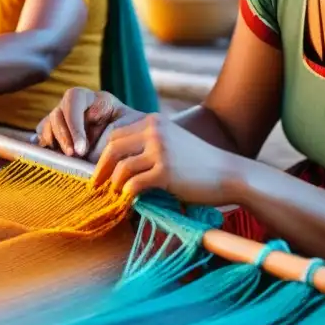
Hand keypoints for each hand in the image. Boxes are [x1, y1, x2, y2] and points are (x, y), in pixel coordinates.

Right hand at [34, 88, 146, 158]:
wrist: (129, 142)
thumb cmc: (130, 132)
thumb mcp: (124, 130)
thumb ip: (107, 138)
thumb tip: (88, 155)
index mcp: (90, 97)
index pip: (73, 99)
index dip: (74, 124)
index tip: (82, 148)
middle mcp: (72, 105)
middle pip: (57, 114)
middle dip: (64, 137)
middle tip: (74, 155)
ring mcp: (61, 119)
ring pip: (46, 126)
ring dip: (54, 144)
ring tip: (67, 160)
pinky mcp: (55, 135)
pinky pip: (43, 139)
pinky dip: (47, 150)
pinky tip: (57, 161)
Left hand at [91, 112, 242, 202]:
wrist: (229, 174)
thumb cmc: (198, 163)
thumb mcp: (171, 143)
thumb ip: (147, 145)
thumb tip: (118, 164)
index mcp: (153, 122)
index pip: (115, 136)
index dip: (103, 154)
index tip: (100, 171)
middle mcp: (154, 131)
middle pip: (112, 148)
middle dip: (101, 169)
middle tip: (96, 186)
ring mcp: (160, 151)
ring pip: (122, 168)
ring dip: (114, 185)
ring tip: (115, 196)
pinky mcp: (166, 172)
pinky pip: (134, 185)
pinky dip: (128, 195)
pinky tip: (130, 202)